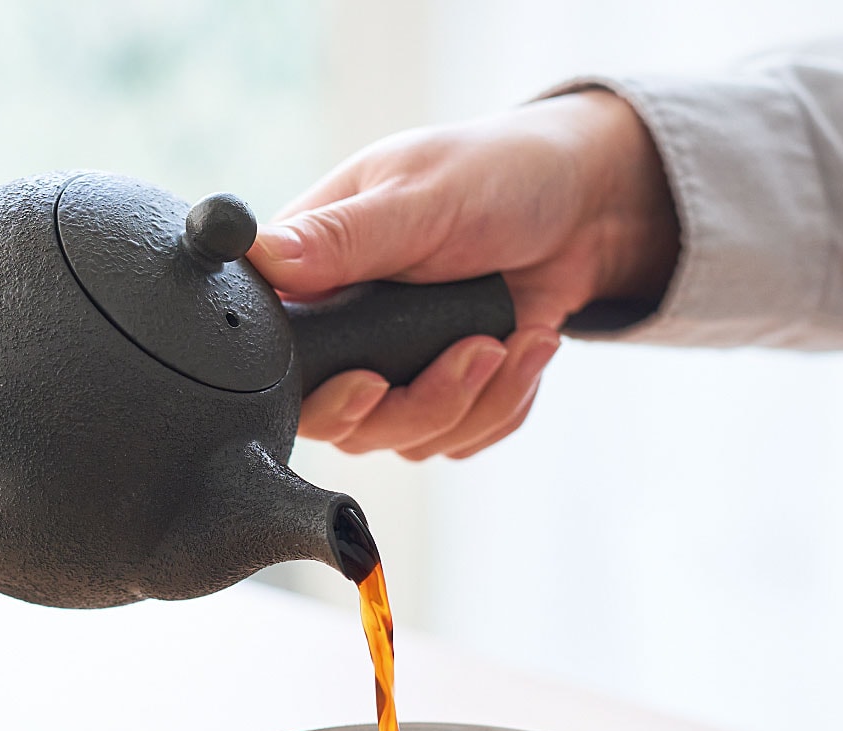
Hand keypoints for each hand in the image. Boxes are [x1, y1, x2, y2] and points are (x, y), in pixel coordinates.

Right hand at [248, 89, 677, 458]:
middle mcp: (342, 337)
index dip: (321, 395)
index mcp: (311, 278)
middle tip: (479, 350)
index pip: (278, 365)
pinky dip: (503, 404)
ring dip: (476, 401)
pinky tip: (527, 346)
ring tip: (518, 339)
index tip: (372, 381)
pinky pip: (458, 440)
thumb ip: (340, 235)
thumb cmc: (494, 176)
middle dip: (422, 405)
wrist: (583, 206)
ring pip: (407, 442)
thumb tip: (259, 255)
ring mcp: (392, 373)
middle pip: (346, 426)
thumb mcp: (417, 195)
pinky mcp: (442, 398)